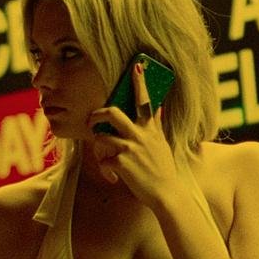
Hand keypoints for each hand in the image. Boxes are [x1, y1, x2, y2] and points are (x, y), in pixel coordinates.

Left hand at [86, 61, 179, 207]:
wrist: (166, 194)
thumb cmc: (163, 169)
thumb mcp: (162, 143)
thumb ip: (156, 124)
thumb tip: (159, 107)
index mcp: (150, 128)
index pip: (145, 100)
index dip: (139, 82)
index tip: (136, 65)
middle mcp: (140, 135)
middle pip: (111, 113)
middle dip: (96, 115)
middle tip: (92, 120)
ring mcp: (130, 149)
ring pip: (101, 137)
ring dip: (99, 147)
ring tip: (105, 156)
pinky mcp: (122, 164)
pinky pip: (103, 160)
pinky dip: (104, 168)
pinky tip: (113, 176)